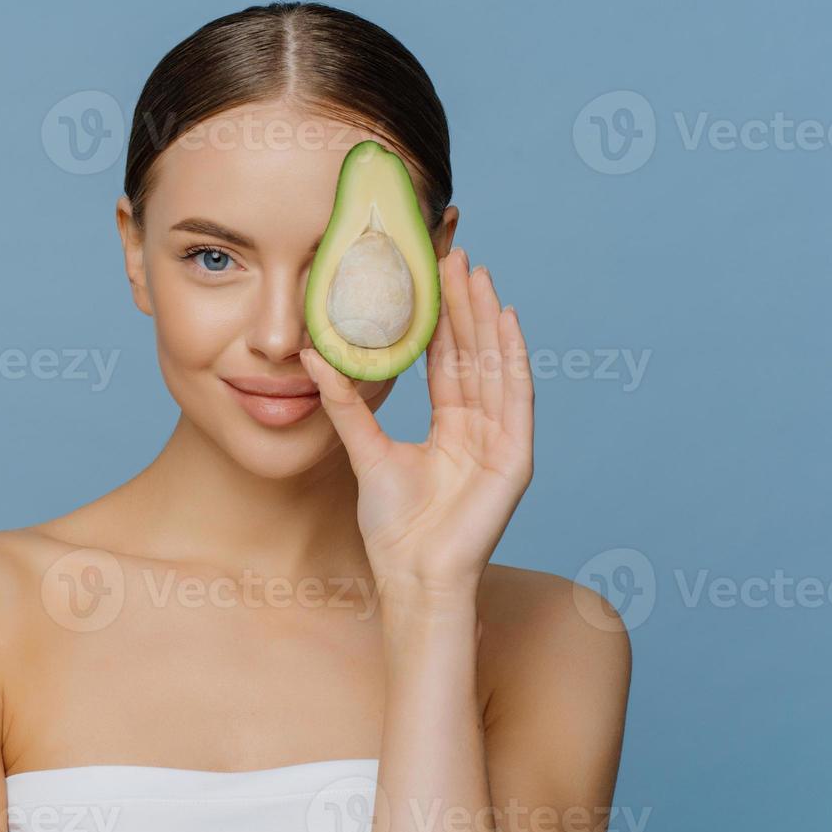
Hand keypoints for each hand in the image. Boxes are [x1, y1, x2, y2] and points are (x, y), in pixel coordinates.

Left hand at [300, 247, 533, 602]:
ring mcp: (501, 441)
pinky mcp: (516, 456)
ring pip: (497, 366)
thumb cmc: (393, 527)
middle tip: (457, 256)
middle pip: (474, 355)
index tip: (432, 276)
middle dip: (466, 306)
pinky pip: (517, 397)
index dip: (441, 319)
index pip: (447, 361)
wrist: (412, 574)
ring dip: (489, 319)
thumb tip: (314, 358)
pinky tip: (507, 320)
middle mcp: (480, 428)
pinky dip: (514, 357)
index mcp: (450, 428)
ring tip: (478, 275)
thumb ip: (345, 404)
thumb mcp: (364, 451)